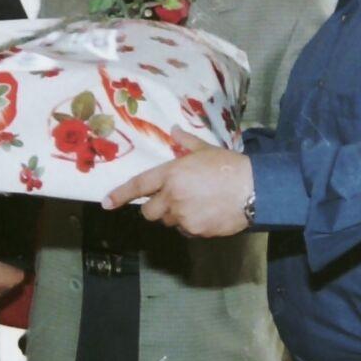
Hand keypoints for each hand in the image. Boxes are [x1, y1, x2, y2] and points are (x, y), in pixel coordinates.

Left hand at [103, 126, 252, 237]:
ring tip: (196, 203)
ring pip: (168, 222)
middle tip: (173, 199)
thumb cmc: (229, 166)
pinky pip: (185, 230)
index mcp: (171, 174)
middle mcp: (173, 196)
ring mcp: (184, 216)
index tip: (106, 203)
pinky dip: (190, 225)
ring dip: (175, 216)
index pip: (139, 186)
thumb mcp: (205, 150)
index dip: (120, 195)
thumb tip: (174, 130)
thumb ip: (186, 142)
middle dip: (156, 207)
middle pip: (149, 212)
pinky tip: (205, 214)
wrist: (254, 189)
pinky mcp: (196, 231)